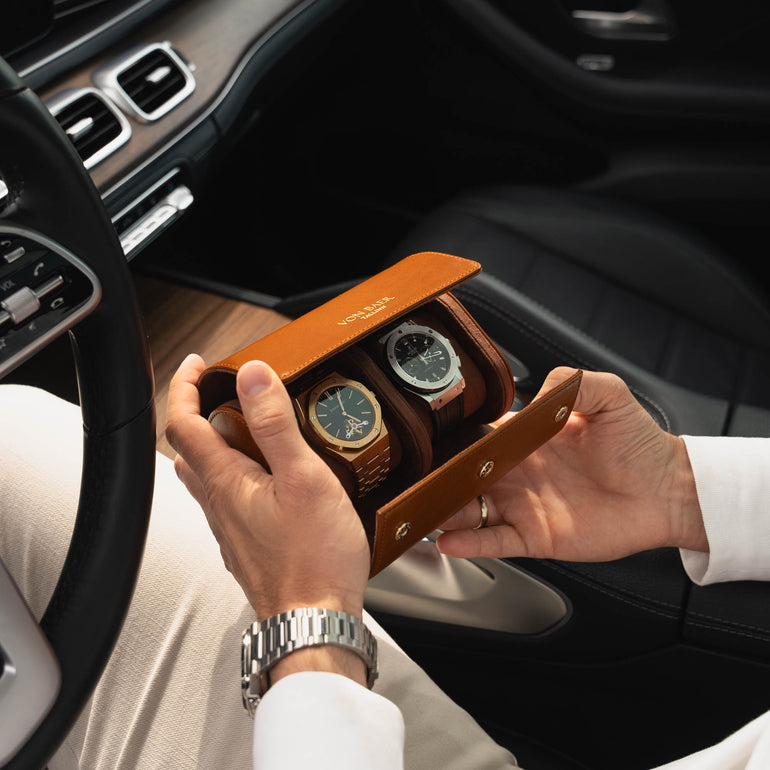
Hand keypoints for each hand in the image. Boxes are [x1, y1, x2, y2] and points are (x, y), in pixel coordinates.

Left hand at [166, 354, 370, 620]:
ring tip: (249, 432)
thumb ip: (276, 425)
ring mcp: (231, 528)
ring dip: (216, 446)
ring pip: (207, 478)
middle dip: (197, 413)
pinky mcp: (247, 546)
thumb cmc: (314, 560)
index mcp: (226, 482)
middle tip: (222, 394)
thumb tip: (253, 376)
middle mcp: (220, 505)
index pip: (183, 422)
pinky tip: (270, 482)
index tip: (198, 365)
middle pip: (189, 450)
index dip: (185, 386)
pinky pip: (228, 502)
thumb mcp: (303, 479)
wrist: (313, 622)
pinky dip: (237, 477)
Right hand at [437, 367, 706, 561]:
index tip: (429, 441)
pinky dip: (470, 543)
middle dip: (438, 479)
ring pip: (471, 511)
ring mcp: (524, 506)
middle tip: (412, 480)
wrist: (668, 489)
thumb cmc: (639, 443)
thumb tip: (540, 386)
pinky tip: (448, 540)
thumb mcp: (609, 396)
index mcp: (527, 440)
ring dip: (444, 512)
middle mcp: (518, 474)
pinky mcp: (536, 536)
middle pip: (465, 477)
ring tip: (419, 511)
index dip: (454, 441)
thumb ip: (573, 382)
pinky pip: (495, 541)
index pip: (480, 439)